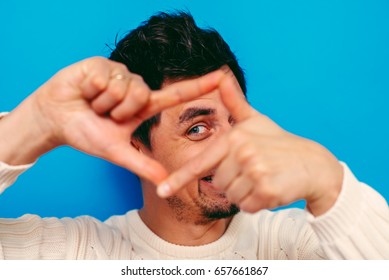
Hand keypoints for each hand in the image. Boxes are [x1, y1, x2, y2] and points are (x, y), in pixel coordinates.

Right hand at [1, 57, 224, 184]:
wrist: (55, 118)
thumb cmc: (85, 133)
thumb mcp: (116, 151)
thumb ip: (142, 164)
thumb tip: (166, 182)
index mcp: (143, 106)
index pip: (176, 94)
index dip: (199, 86)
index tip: (221, 77)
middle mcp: (135, 87)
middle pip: (141, 94)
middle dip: (118, 111)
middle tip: (103, 115)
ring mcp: (120, 74)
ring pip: (124, 87)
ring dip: (104, 102)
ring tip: (93, 103)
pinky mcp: (103, 64)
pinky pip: (106, 77)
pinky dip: (92, 90)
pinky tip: (86, 91)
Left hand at [157, 72, 343, 215]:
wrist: (313, 164)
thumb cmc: (280, 143)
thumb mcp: (256, 120)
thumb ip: (234, 102)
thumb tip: (221, 74)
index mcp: (234, 137)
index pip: (202, 162)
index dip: (179, 178)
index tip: (162, 190)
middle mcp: (242, 152)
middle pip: (218, 183)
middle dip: (234, 182)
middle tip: (254, 170)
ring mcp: (255, 171)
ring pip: (232, 196)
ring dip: (245, 193)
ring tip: (262, 178)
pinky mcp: (267, 190)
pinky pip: (248, 206)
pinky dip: (257, 203)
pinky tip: (270, 189)